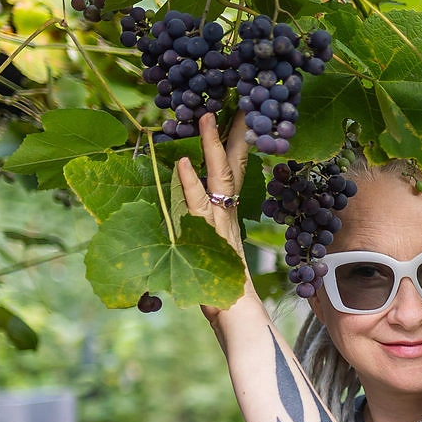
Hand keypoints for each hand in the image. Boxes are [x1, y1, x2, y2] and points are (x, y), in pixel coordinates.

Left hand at [176, 112, 256, 320]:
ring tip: (206, 116)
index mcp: (227, 217)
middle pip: (234, 166)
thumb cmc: (223, 295)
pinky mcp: (206, 240)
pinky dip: (189, 183)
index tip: (239, 114)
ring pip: (218, 178)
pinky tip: (182, 162)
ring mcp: (219, 225)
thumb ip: (198, 236)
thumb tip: (190, 215)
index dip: (236, 142)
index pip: (235, 172)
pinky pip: (197, 206)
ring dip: (211, 146)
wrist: (239, 321)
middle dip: (235, 132)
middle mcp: (227, 215)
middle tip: (237, 101)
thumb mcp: (207, 257)